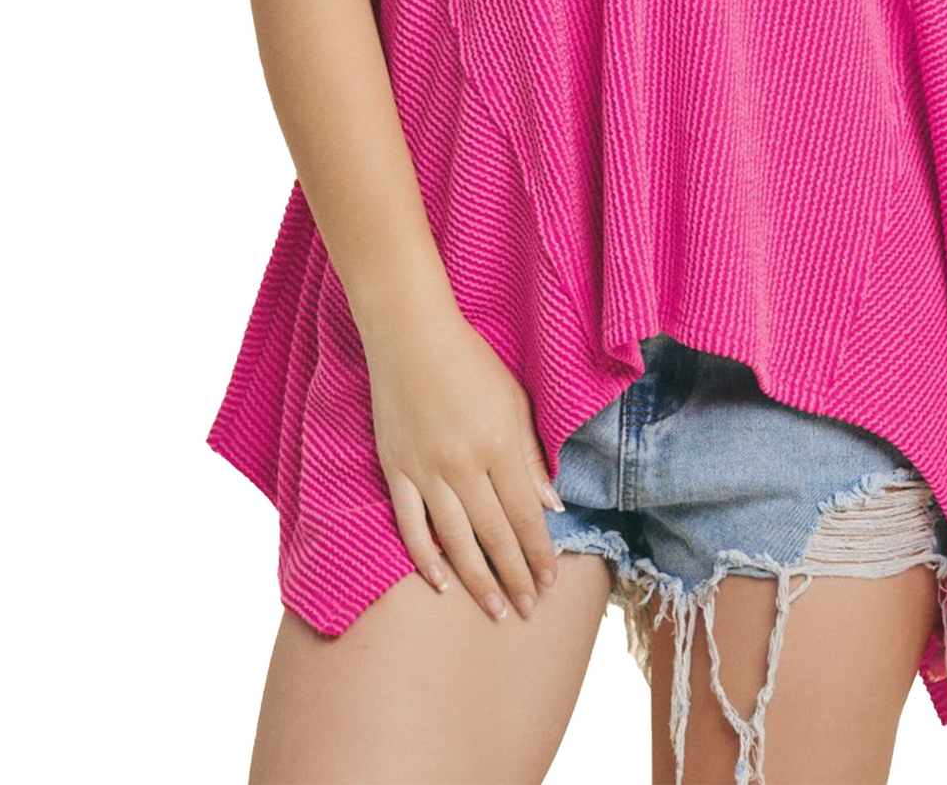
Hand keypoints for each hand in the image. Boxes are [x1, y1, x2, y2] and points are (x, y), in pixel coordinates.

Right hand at [361, 306, 563, 622]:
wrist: (410, 335)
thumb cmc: (470, 361)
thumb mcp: (514, 400)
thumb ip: (530, 456)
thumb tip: (549, 505)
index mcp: (498, 445)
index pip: (524, 515)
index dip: (538, 552)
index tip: (550, 582)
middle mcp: (463, 465)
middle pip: (494, 534)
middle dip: (515, 576)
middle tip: (528, 610)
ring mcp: (426, 470)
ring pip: (456, 540)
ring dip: (477, 579)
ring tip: (494, 609)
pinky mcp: (396, 470)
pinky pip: (411, 524)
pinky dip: (425, 557)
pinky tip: (440, 583)